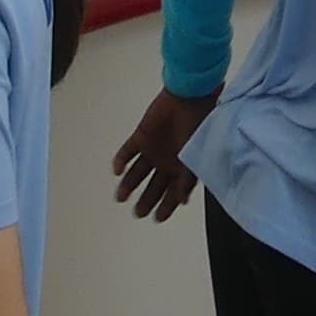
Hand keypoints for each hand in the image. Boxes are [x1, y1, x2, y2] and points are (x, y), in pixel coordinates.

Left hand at [113, 89, 214, 219]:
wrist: (189, 97)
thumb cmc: (198, 124)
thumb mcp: (196, 156)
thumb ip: (187, 179)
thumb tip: (182, 201)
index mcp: (183, 167)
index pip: (173, 192)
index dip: (166, 206)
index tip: (158, 218)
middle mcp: (167, 161)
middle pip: (154, 186)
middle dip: (147, 200)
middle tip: (138, 213)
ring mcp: (153, 149)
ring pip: (138, 172)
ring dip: (129, 184)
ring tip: (121, 197)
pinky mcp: (142, 136)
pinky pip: (128, 151)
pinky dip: (121, 160)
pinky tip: (117, 171)